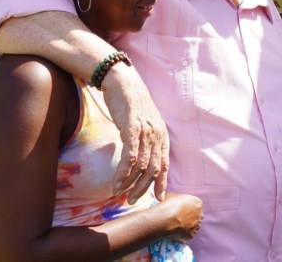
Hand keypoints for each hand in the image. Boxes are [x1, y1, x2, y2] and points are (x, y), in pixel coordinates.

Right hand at [102, 64, 169, 201]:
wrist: (122, 81)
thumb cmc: (130, 101)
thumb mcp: (143, 121)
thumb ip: (145, 138)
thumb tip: (139, 156)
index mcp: (161, 133)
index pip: (165, 163)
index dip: (161, 182)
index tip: (157, 197)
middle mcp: (157, 134)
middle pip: (154, 168)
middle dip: (143, 188)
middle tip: (131, 200)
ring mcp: (146, 131)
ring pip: (141, 165)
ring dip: (130, 183)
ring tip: (119, 193)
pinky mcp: (132, 129)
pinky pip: (131, 156)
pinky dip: (124, 172)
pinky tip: (116, 181)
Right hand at [161, 192, 202, 241]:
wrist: (166, 218)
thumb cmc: (168, 204)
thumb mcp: (173, 196)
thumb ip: (178, 200)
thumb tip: (173, 202)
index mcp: (197, 203)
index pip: (195, 206)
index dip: (187, 209)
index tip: (180, 211)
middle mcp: (200, 214)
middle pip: (195, 217)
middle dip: (189, 218)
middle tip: (178, 220)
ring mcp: (196, 225)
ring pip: (193, 227)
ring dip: (186, 227)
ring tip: (175, 227)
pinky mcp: (191, 235)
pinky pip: (187, 235)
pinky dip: (182, 235)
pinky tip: (174, 233)